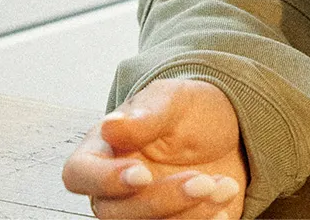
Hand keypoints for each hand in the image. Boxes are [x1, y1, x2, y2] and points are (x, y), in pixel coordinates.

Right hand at [62, 79, 246, 218]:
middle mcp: (113, 190)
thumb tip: (110, 126)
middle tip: (203, 182)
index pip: (79, 174)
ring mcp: (140, 212)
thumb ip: (145, 115)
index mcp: (102, 151)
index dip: (105, 180)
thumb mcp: (174, 100)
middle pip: (115, 213)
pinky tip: (224, 204)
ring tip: (223, 187)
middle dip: (162, 200)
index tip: (143, 174)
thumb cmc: (189, 111)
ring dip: (188, 215)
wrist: (230, 132)